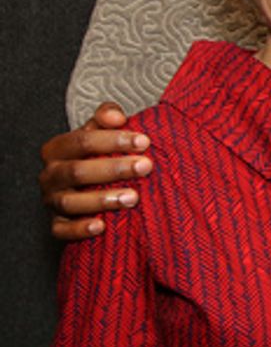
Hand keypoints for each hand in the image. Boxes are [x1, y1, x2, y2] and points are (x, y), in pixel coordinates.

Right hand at [39, 103, 149, 239]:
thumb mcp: (100, 131)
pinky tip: (101, 226)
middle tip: (145, 167)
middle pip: (77, 171)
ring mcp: (52, 200)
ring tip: (133, 197)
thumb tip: (117, 117)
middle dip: (113, 169)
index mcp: (57, 149)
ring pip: (70, 202)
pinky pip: (61, 230)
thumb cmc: (97, 153)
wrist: (87, 182)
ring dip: (102, 200)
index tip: (144, 141)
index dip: (112, 140)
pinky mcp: (57, 224)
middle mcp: (51, 175)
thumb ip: (107, 116)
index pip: (81, 141)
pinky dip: (79, 229)